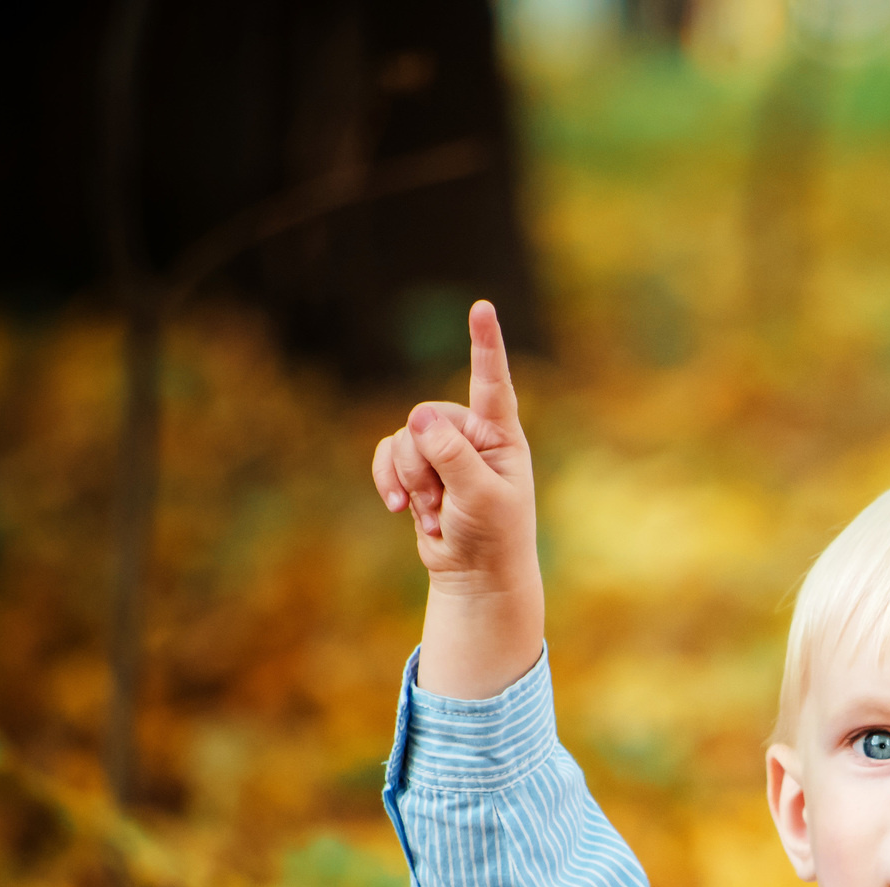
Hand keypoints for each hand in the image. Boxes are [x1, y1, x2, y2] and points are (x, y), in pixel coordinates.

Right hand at [372, 300, 545, 698]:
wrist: (475, 576)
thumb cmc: (493, 537)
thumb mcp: (481, 497)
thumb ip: (453, 456)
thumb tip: (418, 418)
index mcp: (502, 436)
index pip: (492, 383)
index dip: (484, 345)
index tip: (482, 307)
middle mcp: (473, 435)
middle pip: (427, 418)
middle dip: (426, 465)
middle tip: (446, 504)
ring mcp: (443, 450)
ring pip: (404, 440)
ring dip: (412, 482)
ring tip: (436, 514)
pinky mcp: (418, 468)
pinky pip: (387, 455)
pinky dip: (389, 482)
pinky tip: (399, 511)